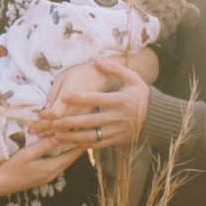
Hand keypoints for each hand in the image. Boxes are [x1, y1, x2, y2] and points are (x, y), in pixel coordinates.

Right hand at [0, 134, 81, 195]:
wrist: (0, 184)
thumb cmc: (12, 168)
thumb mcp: (27, 154)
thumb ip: (43, 146)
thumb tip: (59, 136)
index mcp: (51, 168)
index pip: (72, 155)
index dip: (82, 144)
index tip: (90, 133)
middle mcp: (53, 174)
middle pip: (70, 158)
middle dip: (78, 147)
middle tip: (86, 134)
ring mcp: (47, 176)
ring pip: (64, 161)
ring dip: (70, 151)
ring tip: (76, 139)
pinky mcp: (42, 176)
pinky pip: (57, 164)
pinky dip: (62, 155)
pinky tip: (60, 149)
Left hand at [33, 56, 149, 150]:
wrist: (155, 118)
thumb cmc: (141, 95)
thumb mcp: (132, 78)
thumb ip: (115, 69)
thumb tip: (96, 60)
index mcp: (119, 101)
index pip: (96, 98)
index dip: (79, 98)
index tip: (63, 96)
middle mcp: (116, 117)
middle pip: (88, 121)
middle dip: (68, 122)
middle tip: (50, 121)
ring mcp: (115, 131)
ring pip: (89, 136)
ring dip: (71, 136)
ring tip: (54, 135)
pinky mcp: (115, 141)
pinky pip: (96, 144)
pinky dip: (81, 145)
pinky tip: (68, 142)